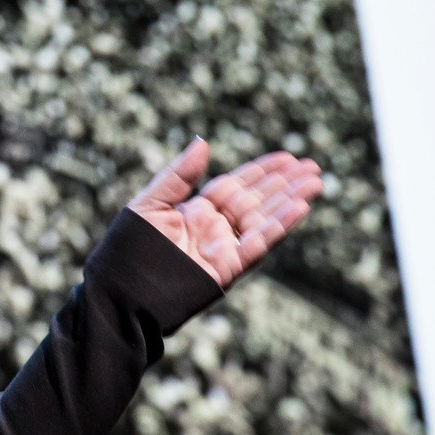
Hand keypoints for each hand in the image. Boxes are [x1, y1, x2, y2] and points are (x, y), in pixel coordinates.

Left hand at [128, 138, 323, 287]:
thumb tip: (203, 141)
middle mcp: (214, 230)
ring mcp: (223, 250)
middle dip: (285, 184)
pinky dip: (278, 227)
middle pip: (256, 201)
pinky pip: (257, 246)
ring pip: (263, 221)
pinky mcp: (226, 270)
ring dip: (290, 202)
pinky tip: (299, 208)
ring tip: (316, 183)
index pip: (236, 186)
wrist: (119, 293)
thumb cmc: (126, 250)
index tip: (288, 157)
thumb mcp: (149, 204)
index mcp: (196, 212)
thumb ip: (178, 176)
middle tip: (313, 167)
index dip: (262, 171)